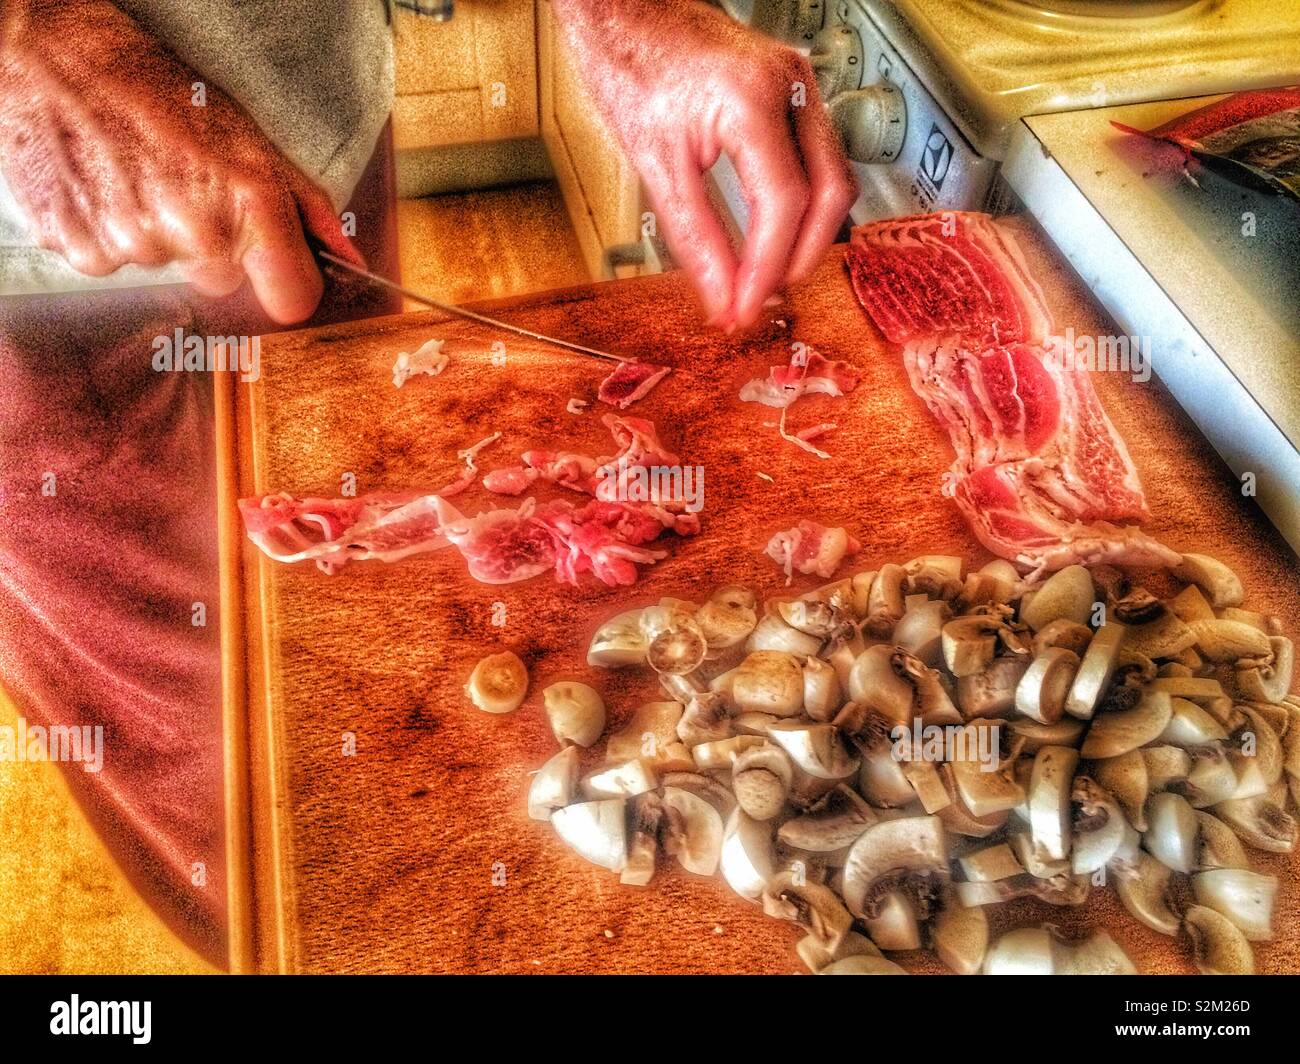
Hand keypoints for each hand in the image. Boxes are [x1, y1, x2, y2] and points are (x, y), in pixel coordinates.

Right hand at [0, 0, 360, 322]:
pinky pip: (108, 263)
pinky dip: (106, 230)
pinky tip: (100, 183)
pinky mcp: (77, 248)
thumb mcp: (249, 137)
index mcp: (247, 206)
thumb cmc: (156, 88)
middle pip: (222, 282)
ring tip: (135, 174)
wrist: (48, 55)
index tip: (276, 266)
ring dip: (155, 233)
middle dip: (211, 245)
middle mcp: (194, 234)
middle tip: (183, 185)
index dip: (287, 282)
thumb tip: (350, 263)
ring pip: (163, 268)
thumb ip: (306, 207)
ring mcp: (133, 245)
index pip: (293, 299)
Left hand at [552, 0, 855, 329]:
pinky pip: (818, 158)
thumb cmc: (633, 65)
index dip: (768, 267)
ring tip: (765, 274)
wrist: (628, 13)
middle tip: (761, 298)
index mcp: (751, 100)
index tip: (746, 307)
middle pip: (830, 193)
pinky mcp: (795, 90)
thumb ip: (695, 239)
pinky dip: (802, 204)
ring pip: (833, 177)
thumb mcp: (656, 164)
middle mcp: (789, 86)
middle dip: (801, 256)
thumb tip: (721, 297)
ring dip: (807, 234)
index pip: (783, 204)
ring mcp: (799, 83)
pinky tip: (770, 234)